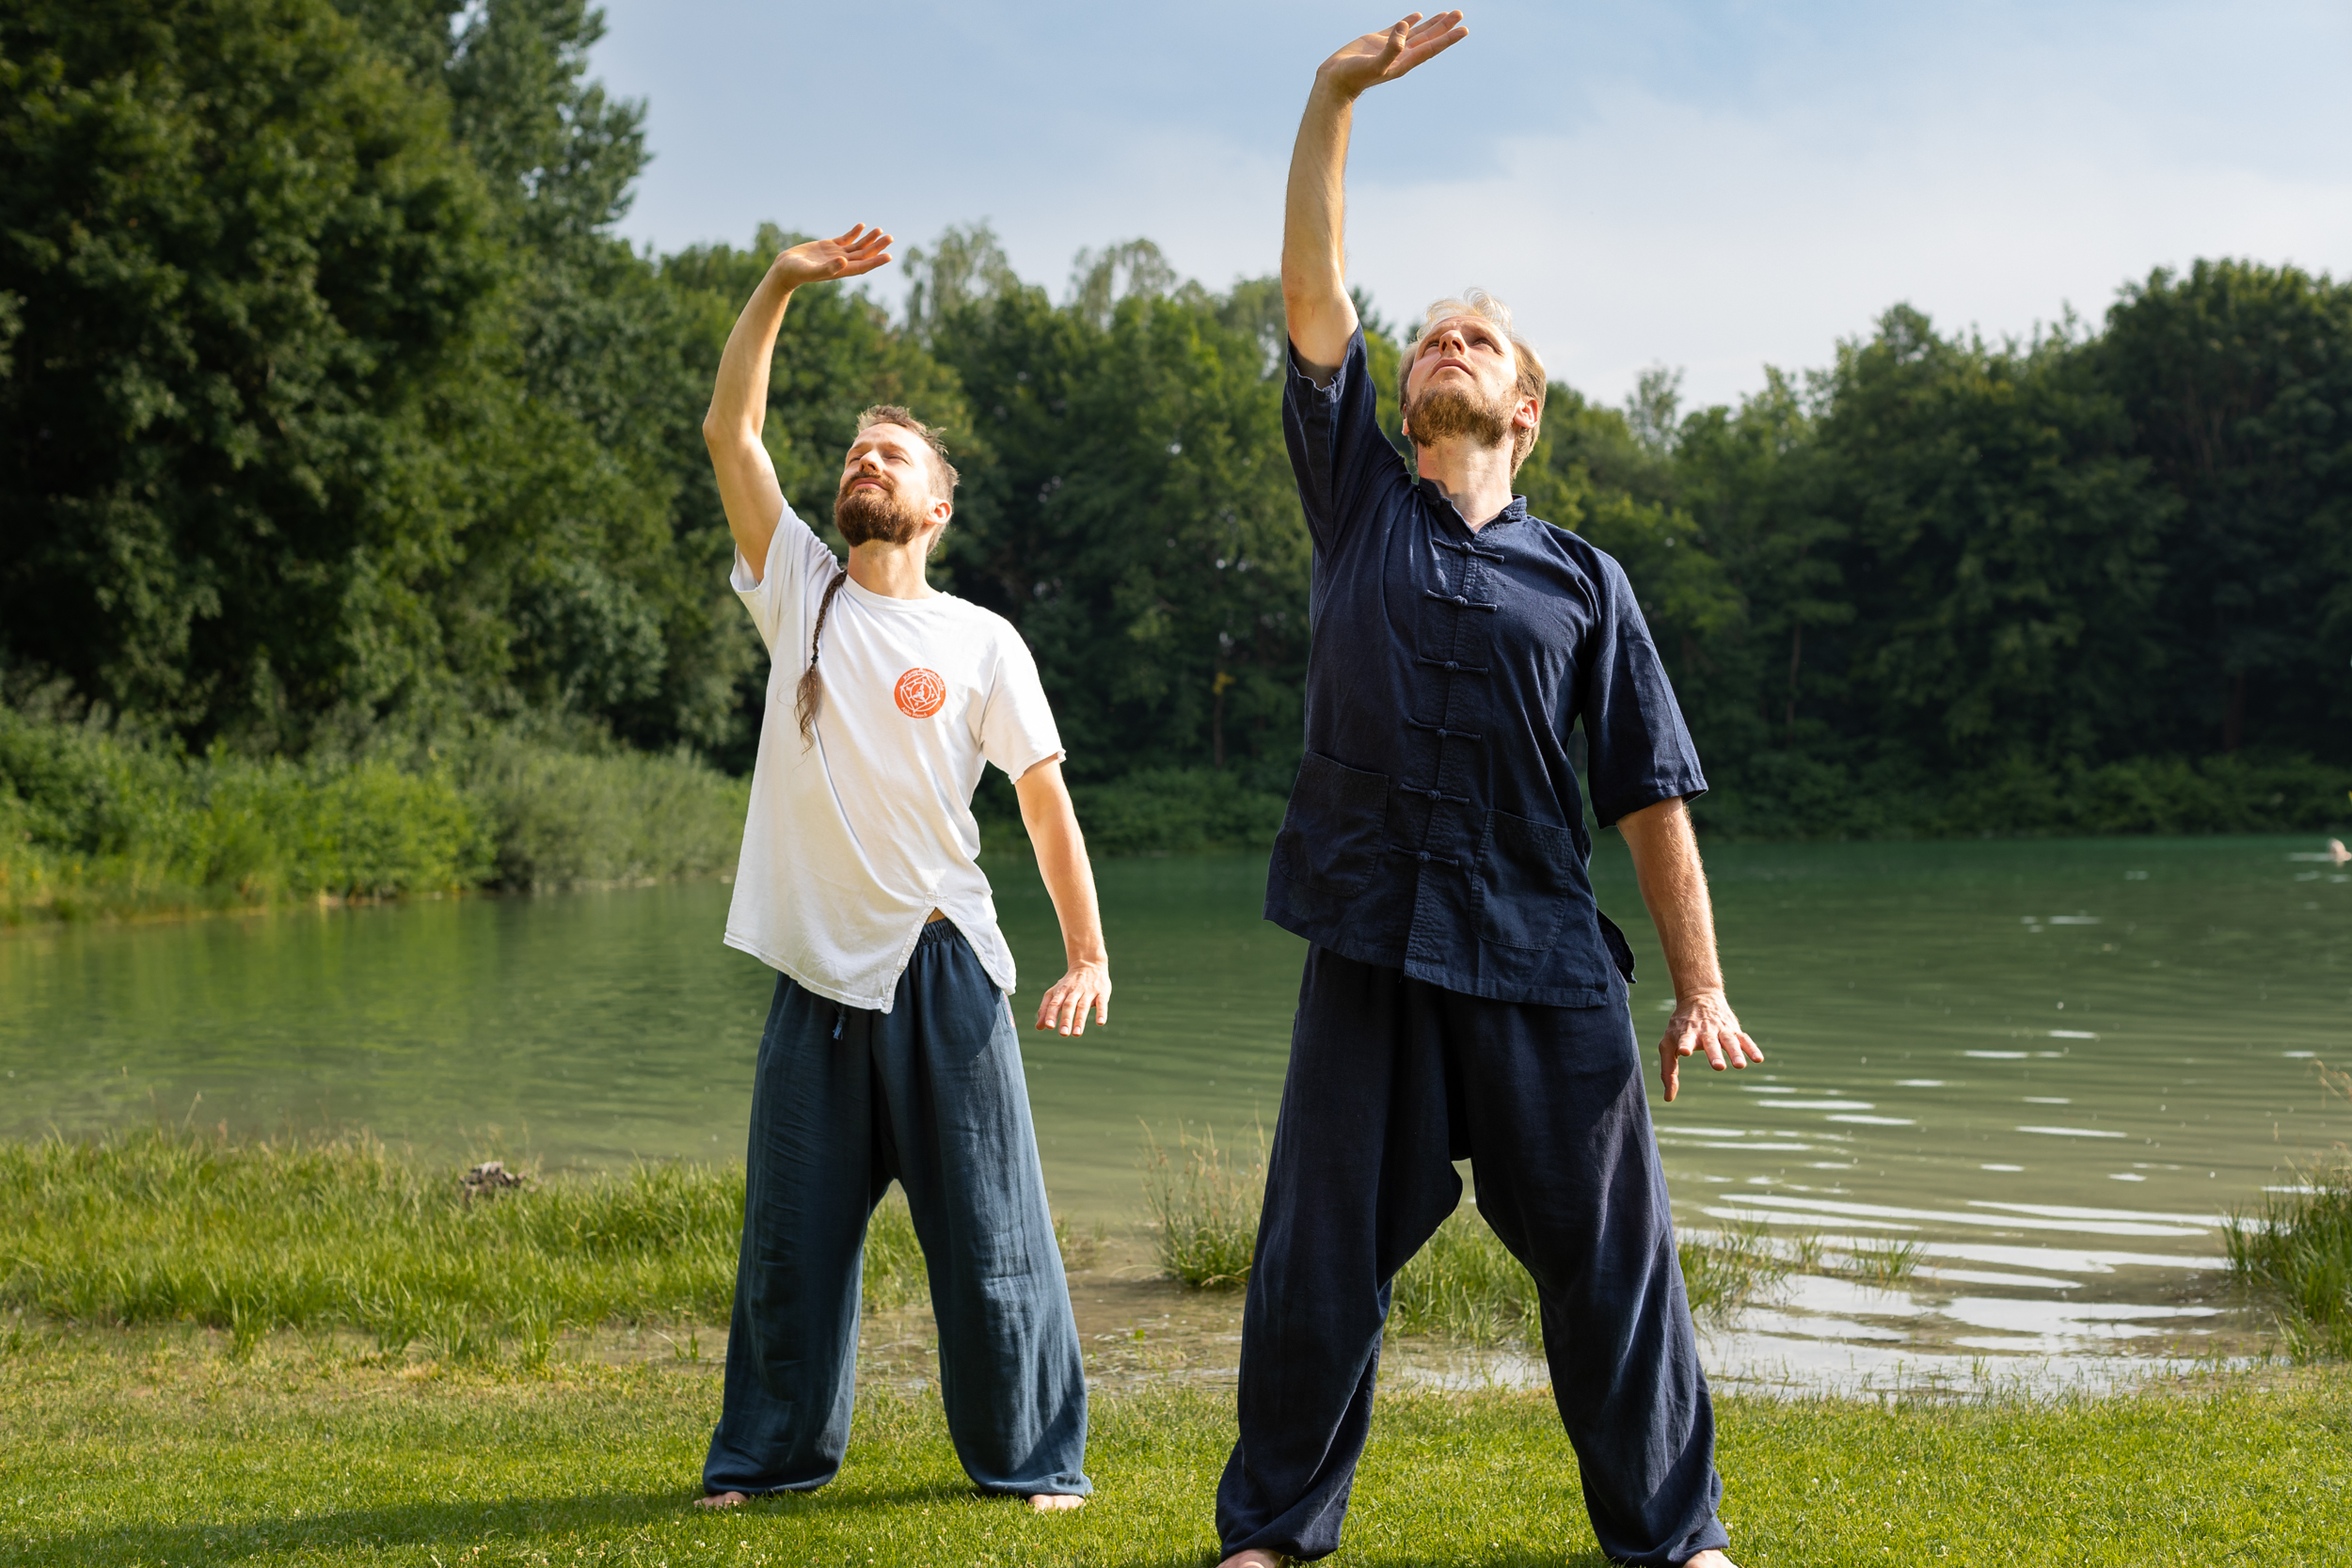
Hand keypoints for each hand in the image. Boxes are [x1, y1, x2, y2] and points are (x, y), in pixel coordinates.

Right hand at [769, 224, 893, 289]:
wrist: (784, 269)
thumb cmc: (796, 273)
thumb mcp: (811, 271)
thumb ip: (827, 268)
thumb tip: (844, 261)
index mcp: (840, 271)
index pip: (863, 266)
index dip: (876, 261)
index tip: (889, 256)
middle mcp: (841, 263)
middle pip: (863, 255)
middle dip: (877, 247)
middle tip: (890, 238)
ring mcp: (835, 254)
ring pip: (856, 246)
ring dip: (868, 239)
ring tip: (880, 230)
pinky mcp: (828, 246)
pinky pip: (845, 239)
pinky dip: (854, 233)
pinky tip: (862, 226)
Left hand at [1034, 959, 1110, 1036]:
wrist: (1089, 963)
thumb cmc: (1069, 983)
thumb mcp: (1055, 992)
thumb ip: (1046, 1009)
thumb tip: (1039, 1027)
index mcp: (1061, 991)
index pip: (1055, 1003)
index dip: (1051, 1014)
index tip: (1049, 1026)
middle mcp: (1074, 991)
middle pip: (1069, 1005)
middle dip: (1066, 1019)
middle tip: (1063, 1033)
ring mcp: (1088, 991)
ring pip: (1083, 1006)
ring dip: (1080, 1020)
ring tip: (1077, 1033)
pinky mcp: (1102, 992)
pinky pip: (1102, 1002)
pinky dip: (1101, 1012)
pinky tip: (1100, 1022)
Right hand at [1316, 11, 1467, 98]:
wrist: (1334, 81)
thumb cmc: (1353, 77)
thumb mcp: (1374, 64)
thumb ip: (1390, 50)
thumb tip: (1404, 30)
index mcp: (1404, 62)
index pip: (1431, 47)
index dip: (1447, 38)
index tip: (1464, 30)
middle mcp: (1401, 55)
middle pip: (1428, 38)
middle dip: (1444, 26)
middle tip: (1459, 14)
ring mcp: (1390, 47)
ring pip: (1416, 32)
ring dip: (1431, 23)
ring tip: (1446, 14)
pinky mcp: (1377, 41)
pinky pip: (1397, 29)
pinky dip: (1409, 21)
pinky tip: (1418, 15)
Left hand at [1658, 988, 1762, 1101]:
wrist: (1699, 996)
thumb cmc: (1681, 1026)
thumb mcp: (1668, 1043)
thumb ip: (1668, 1070)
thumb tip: (1669, 1098)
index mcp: (1686, 1033)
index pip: (1684, 1039)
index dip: (1684, 1045)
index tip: (1684, 1052)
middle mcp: (1704, 1031)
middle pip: (1710, 1042)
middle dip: (1714, 1053)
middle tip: (1718, 1066)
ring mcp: (1721, 1030)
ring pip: (1729, 1041)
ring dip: (1735, 1052)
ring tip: (1740, 1066)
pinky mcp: (1734, 1029)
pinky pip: (1744, 1039)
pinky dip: (1752, 1048)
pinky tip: (1758, 1059)